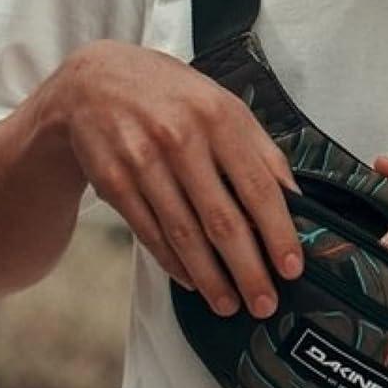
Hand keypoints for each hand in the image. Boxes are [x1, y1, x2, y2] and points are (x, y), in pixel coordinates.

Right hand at [51, 42, 303, 317]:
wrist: (93, 83)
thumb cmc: (171, 96)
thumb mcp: (222, 104)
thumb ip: (260, 149)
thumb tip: (294, 197)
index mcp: (218, 117)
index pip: (258, 187)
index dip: (277, 233)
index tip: (292, 268)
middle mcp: (180, 139)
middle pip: (221, 220)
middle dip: (248, 269)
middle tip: (265, 303)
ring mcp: (142, 162)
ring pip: (184, 234)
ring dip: (210, 277)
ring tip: (230, 304)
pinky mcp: (113, 182)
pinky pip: (150, 233)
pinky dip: (173, 262)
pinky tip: (192, 281)